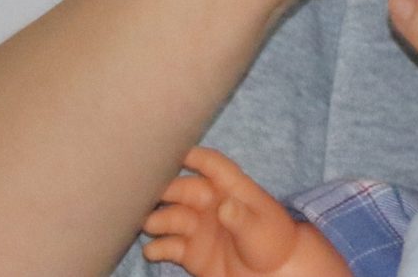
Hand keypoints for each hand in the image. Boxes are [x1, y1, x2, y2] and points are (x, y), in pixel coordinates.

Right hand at [140, 147, 348, 276]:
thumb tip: (224, 207)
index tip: (175, 151)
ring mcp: (197, 228)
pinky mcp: (189, 252)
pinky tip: (152, 250)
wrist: (272, 273)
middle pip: (183, 190)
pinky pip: (168, 247)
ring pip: (171, 217)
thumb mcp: (259, 228)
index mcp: (231, 189)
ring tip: (149, 224)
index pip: (213, 166)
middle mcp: (210, 204)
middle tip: (145, 192)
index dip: (196, 157)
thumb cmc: (272, 241)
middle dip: (165, 189)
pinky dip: (157, 247)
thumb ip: (241, 217)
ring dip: (158, 219)